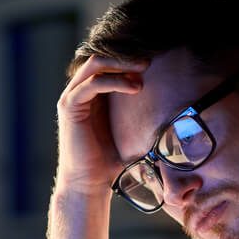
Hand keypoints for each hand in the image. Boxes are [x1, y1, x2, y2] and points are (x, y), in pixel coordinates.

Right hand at [55, 56, 147, 195]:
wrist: (89, 182)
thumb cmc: (109, 161)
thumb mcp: (127, 130)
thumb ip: (136, 112)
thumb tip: (169, 104)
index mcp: (91, 94)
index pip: (107, 63)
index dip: (128, 59)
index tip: (152, 64)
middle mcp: (78, 92)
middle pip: (100, 58)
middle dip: (125, 56)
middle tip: (148, 61)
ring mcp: (72, 98)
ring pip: (95, 65)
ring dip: (121, 65)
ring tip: (143, 72)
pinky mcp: (70, 107)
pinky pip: (92, 84)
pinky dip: (114, 81)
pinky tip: (134, 88)